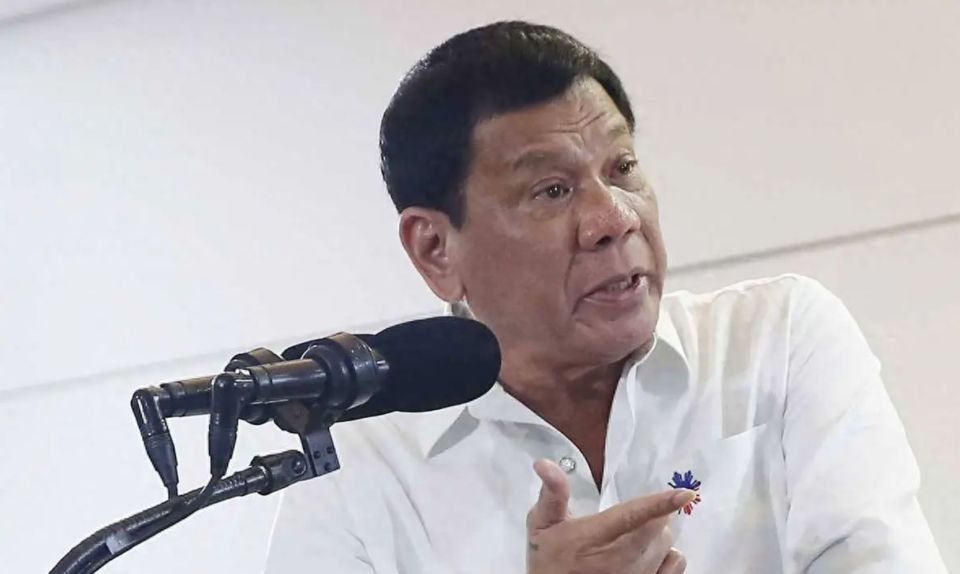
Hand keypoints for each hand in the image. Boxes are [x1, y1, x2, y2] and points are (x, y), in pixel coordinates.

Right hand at [526, 459, 691, 573]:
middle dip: (650, 515)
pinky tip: (648, 555)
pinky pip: (676, 564)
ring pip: (666, 543)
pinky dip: (668, 555)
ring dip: (656, 535)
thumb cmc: (549, 562)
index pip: (633, 516)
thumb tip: (545, 465)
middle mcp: (619, 561)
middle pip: (657, 527)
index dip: (660, 503)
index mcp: (593, 538)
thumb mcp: (542, 525)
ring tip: (631, 538)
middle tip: (626, 519)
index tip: (684, 493)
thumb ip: (552, 494)